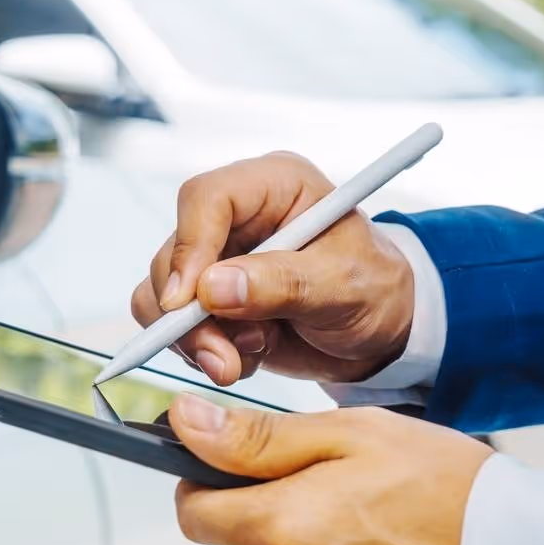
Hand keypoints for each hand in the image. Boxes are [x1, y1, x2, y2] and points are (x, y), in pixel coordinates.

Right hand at [129, 152, 414, 385]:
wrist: (379, 333)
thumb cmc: (374, 290)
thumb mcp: (345, 285)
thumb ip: (282, 284)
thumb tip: (212, 288)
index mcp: (274, 186)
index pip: (207, 198)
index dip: (190, 247)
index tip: (189, 301)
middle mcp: (237, 217)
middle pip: (175, 253)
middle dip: (192, 316)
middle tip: (223, 358)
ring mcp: (218, 259)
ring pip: (164, 295)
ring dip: (197, 340)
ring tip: (248, 358)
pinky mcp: (208, 299)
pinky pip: (174, 326)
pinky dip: (202, 352)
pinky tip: (246, 358)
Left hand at [168, 395, 491, 544]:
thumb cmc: (451, 494)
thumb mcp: (355, 437)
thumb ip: (257, 438)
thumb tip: (183, 424)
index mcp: (276, 532)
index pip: (194, 513)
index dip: (213, 484)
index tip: (251, 470)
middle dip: (286, 521)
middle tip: (358, 497)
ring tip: (392, 541)